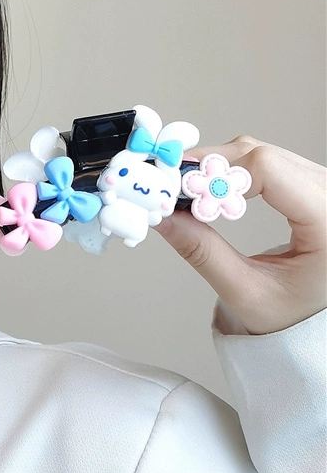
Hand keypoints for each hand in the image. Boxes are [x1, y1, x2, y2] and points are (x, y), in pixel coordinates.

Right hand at [156, 136, 325, 334]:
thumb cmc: (296, 314)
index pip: (268, 168)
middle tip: (175, 191)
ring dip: (219, 168)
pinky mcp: (310, 184)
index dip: (220, 176)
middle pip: (259, 155)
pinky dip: (232, 170)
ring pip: (258, 152)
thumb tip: (162, 216)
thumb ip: (203, 253)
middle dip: (211, 169)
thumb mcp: (247, 292)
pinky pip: (265, 161)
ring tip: (192, 194)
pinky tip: (214, 191)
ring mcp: (323, 185)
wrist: (321, 321)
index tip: (183, 195)